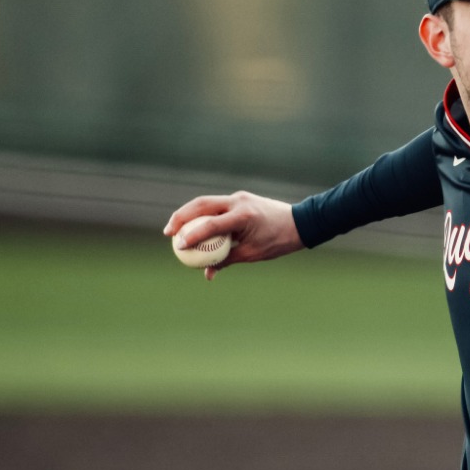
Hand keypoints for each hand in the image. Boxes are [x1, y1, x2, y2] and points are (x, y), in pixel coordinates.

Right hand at [162, 191, 304, 280]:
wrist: (300, 222)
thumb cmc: (278, 241)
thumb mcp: (253, 254)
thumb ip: (227, 260)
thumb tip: (207, 272)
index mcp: (244, 216)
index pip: (211, 224)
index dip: (192, 235)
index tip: (178, 246)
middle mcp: (239, 202)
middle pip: (201, 205)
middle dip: (181, 217)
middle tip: (169, 233)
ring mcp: (238, 198)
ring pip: (206, 202)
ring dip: (188, 214)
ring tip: (175, 229)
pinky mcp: (239, 199)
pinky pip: (216, 206)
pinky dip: (203, 215)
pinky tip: (193, 226)